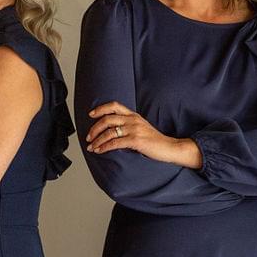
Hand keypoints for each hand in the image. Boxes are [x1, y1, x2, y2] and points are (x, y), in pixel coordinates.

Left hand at [86, 101, 201, 167]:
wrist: (169, 147)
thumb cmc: (154, 140)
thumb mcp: (141, 127)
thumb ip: (129, 125)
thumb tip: (112, 129)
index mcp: (133, 115)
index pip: (114, 105)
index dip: (101, 108)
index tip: (91, 114)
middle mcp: (133, 120)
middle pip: (107, 119)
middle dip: (94, 128)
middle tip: (88, 137)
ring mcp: (134, 130)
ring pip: (109, 132)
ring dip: (97, 140)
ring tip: (91, 147)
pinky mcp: (135, 140)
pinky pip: (115, 142)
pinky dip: (104, 147)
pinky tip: (99, 151)